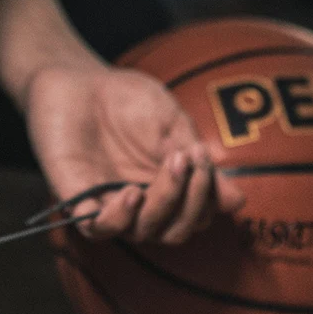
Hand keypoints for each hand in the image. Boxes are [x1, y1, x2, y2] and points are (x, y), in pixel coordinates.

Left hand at [25, 64, 244, 243]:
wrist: (79, 81)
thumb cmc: (126, 101)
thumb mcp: (172, 126)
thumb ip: (197, 163)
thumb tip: (236, 202)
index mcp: (165, 190)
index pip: (196, 217)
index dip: (206, 198)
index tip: (203, 156)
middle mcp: (139, 205)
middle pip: (173, 232)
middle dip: (191, 201)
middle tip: (188, 159)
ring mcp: (107, 205)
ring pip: (141, 232)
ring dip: (163, 204)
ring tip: (169, 166)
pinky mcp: (75, 199)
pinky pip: (96, 229)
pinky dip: (118, 218)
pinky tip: (131, 192)